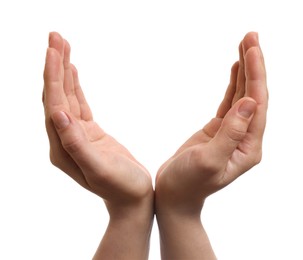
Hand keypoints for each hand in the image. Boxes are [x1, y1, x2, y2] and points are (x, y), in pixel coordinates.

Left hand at [42, 32, 152, 209]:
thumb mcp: (99, 168)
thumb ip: (75, 143)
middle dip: (54, 65)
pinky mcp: (89, 132)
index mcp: (62, 147)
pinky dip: (74, 85)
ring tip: (62, 45)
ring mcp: (76, 134)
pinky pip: (78, 103)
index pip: (53, 104)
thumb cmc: (121, 186)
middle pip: (55, 96)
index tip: (54, 49)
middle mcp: (64, 139)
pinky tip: (72, 70)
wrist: (134, 198)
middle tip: (55, 37)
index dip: (53, 76)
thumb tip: (57, 114)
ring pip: (66, 97)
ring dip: (63, 71)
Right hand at [156, 32, 267, 213]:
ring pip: (243, 96)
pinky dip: (234, 83)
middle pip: (254, 95)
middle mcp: (245, 138)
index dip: (255, 74)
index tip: (251, 48)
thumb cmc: (188, 184)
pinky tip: (236, 68)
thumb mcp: (209, 161)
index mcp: (248, 147)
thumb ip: (231, 134)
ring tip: (245, 44)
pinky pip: (230, 102)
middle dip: (254, 65)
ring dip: (245, 70)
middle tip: (251, 36)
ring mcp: (232, 133)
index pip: (257, 104)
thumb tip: (249, 103)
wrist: (174, 196)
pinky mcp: (218, 129)